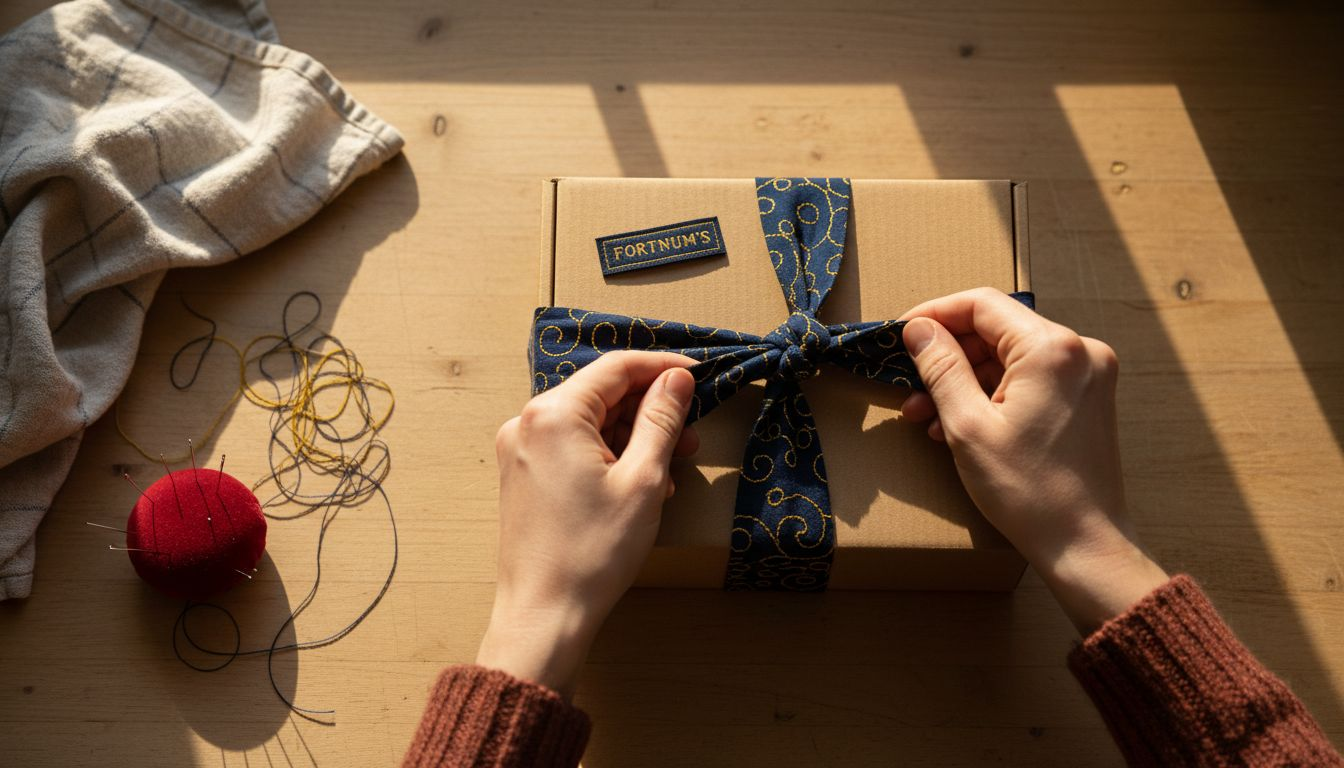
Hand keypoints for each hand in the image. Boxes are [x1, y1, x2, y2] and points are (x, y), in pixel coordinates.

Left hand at [477, 352, 697, 696]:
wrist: (544, 615)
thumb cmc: (592, 553)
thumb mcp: (642, 479)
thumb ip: (661, 420)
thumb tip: (678, 380)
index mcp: (553, 414)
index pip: (616, 367)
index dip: (662, 367)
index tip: (698, 376)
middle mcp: (527, 424)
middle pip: (601, 394)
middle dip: (650, 411)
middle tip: (692, 435)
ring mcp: (521, 451)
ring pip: (589, 424)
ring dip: (633, 438)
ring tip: (670, 470)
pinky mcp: (523, 477)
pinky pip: (573, 449)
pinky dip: (608, 458)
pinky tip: (639, 486)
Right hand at [899, 288, 1167, 634]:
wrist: (1084, 543)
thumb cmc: (1028, 490)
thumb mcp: (968, 426)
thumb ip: (940, 368)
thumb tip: (917, 330)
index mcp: (1051, 349)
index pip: (981, 305)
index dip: (934, 315)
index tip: (900, 336)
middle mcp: (1079, 350)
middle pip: (996, 330)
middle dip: (948, 356)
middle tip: (908, 387)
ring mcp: (1088, 374)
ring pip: (1010, 357)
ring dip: (965, 380)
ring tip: (927, 416)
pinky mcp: (1088, 398)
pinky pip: (1030, 379)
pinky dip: (993, 394)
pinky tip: (961, 424)